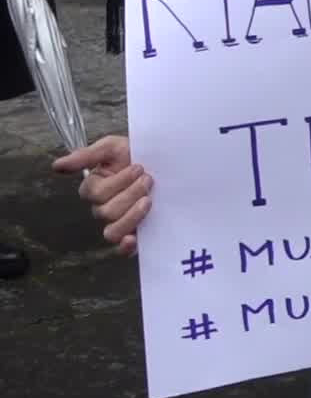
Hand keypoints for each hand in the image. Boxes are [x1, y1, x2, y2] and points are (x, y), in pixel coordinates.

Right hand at [51, 135, 147, 255]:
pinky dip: (125, 247)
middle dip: (131, 193)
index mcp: (94, 189)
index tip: (139, 168)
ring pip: (113, 231)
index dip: (119, 181)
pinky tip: (132, 239)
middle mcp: (102, 209)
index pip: (96, 193)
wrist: (167, 165)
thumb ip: (86, 156)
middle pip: (106, 212)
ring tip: (149, 199)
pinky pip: (121, 249)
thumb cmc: (135, 155)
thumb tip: (56, 166)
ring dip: (132, 215)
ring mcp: (118, 223)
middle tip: (148, 180)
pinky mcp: (133, 235)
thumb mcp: (112, 147)